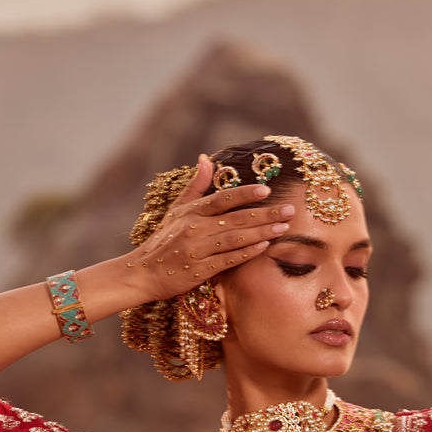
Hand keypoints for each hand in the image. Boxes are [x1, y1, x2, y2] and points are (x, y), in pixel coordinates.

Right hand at [124, 155, 292, 300]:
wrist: (142, 273)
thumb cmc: (163, 241)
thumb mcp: (175, 210)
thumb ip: (195, 186)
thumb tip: (206, 158)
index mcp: (191, 212)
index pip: (221, 199)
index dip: (244, 194)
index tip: (266, 190)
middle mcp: (194, 228)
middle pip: (235, 219)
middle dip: (265, 214)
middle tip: (289, 210)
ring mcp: (197, 250)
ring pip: (235, 238)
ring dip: (261, 232)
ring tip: (283, 227)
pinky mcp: (200, 270)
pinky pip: (228, 260)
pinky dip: (246, 253)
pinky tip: (264, 247)